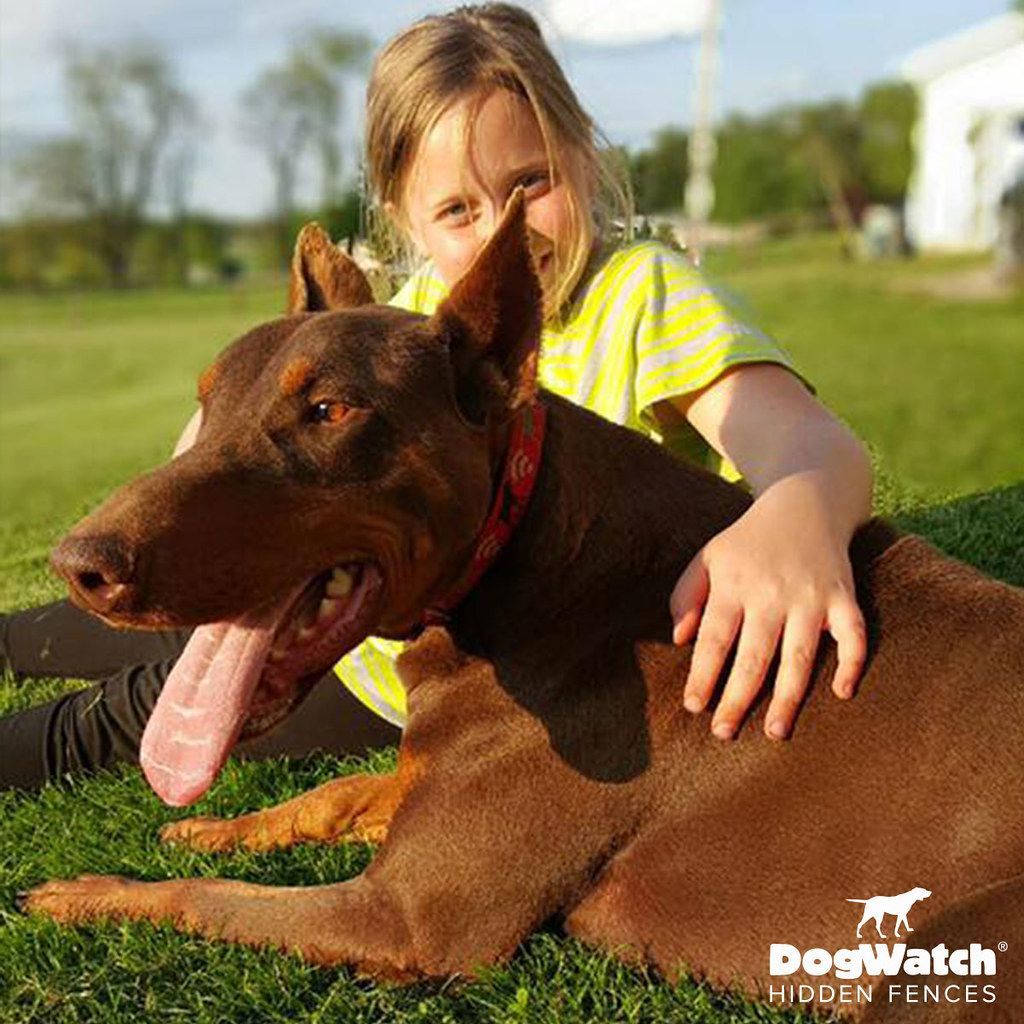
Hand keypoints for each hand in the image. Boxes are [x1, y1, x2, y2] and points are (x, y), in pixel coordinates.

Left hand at [669, 475, 866, 739]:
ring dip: (788, 696)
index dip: (703, 674)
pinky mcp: (844, 596)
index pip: (714, 638)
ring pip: (799, 655)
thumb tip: (681, 640)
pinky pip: (854, 633)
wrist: (804, 501)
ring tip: (775, 731)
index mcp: (734, 585)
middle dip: (738, 698)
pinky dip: (853, 662)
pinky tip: (842, 693)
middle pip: (754, 655)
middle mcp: (771, 593)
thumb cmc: (748, 542)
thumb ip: (685, 596)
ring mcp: (811, 596)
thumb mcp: (707, 558)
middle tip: (723, 733)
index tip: (694, 706)